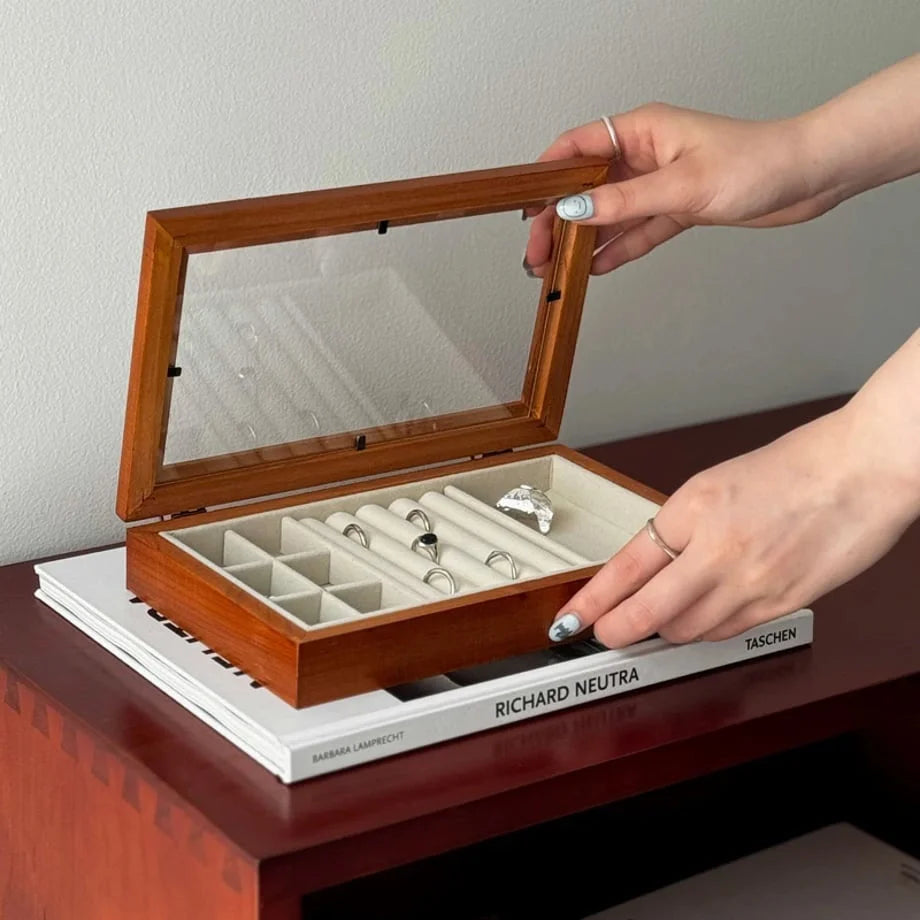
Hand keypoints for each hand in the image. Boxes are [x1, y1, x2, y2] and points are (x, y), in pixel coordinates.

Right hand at [524, 103, 839, 276]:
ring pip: (609, 213)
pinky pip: (637, 230)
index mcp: (644, 130)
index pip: (577, 148)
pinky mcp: (677, 208)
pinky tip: (594, 268)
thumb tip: (574, 211)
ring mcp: (661, 182)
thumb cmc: (757, 164)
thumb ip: (625, 201)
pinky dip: (616, 249)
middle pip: (587, 187)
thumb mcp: (683, 186)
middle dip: (559, 219)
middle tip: (537, 252)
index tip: (526, 207)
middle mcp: (647, 153)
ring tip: (555, 268)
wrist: (808, 178)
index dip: (547, 177)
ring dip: (582, 240)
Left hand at [548, 400, 919, 646]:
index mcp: (694, 512)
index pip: (626, 570)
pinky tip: (700, 618)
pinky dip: (704, 631)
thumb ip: (677, 531)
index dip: (592, 602)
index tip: (571, 620)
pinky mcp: (780, 606)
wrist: (862, 471)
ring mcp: (752, 585)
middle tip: (605, 632)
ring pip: (686, 632)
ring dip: (663, 630)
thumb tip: (644, 570)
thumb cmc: (794, 469)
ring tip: (655, 619)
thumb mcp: (712, 488)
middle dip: (618, 629)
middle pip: (649, 615)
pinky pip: (726, 633)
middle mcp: (719, 553)